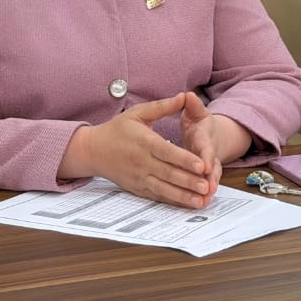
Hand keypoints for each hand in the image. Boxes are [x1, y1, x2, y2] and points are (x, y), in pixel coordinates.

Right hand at [58, 92, 213, 208]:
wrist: (92, 150)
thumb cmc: (116, 130)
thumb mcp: (138, 113)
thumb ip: (162, 107)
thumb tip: (182, 96)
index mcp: (144, 142)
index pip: (167, 152)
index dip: (185, 160)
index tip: (202, 165)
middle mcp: (142, 162)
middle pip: (168, 173)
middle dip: (189, 181)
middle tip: (207, 186)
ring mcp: (139, 177)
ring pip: (164, 189)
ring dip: (183, 196)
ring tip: (201, 200)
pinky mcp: (137, 188)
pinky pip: (157, 196)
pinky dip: (172, 201)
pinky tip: (186, 203)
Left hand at [180, 98, 252, 198]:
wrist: (213, 137)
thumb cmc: (201, 125)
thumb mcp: (197, 113)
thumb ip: (193, 106)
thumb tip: (188, 95)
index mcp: (206, 140)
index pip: (206, 149)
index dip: (206, 158)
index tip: (204, 165)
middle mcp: (210, 156)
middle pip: (213, 170)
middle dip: (210, 180)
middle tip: (208, 191)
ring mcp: (208, 168)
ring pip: (209, 182)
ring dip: (207, 192)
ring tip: (203, 202)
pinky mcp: (203, 177)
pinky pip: (202, 188)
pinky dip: (200, 196)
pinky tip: (196, 205)